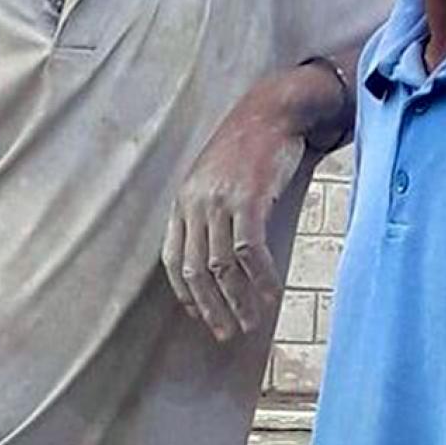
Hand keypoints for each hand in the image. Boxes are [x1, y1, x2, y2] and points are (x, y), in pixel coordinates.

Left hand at [164, 71, 328, 341]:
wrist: (272, 111)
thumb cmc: (248, 147)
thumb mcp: (214, 177)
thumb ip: (208, 211)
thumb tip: (216, 256)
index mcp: (183, 201)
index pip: (173, 258)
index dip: (185, 292)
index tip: (199, 316)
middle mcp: (196, 203)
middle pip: (196, 269)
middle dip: (211, 308)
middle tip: (227, 333)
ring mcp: (220, 201)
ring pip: (223, 266)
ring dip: (239, 300)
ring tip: (253, 321)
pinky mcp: (249, 198)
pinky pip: (250, 250)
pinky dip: (261, 277)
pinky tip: (272, 294)